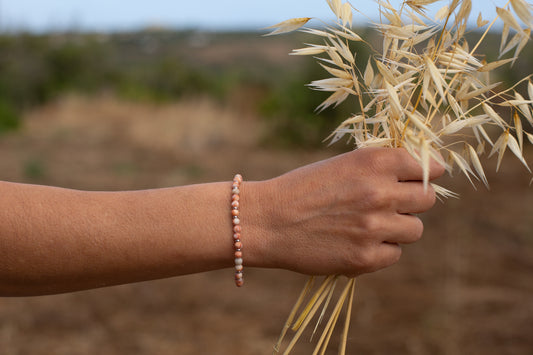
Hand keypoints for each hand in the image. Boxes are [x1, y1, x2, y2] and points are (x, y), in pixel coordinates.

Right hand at [244, 147, 444, 276]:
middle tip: (394, 204)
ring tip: (370, 225)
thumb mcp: (341, 165)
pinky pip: (394, 253)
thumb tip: (417, 175)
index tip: (422, 178)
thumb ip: (378, 169)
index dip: (427, 172)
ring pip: (415, 230)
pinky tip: (356, 242)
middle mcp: (379, 193)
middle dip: (415, 201)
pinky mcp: (365, 257)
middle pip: (428, 199)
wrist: (267, 221)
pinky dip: (381, 249)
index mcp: (373, 162)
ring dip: (398, 227)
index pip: (427, 166)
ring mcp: (374, 227)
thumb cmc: (302, 189)